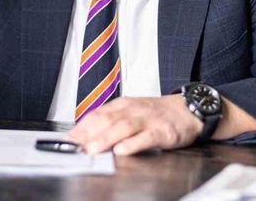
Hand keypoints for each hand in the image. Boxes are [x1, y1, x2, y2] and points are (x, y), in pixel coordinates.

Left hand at [65, 95, 201, 154]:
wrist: (188, 110)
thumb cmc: (156, 114)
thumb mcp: (131, 112)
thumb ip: (110, 123)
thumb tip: (85, 138)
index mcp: (122, 105)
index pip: (97, 115)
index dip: (81, 128)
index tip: (68, 141)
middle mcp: (132, 110)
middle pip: (107, 120)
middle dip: (89, 134)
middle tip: (76, 147)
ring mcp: (148, 120)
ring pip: (124, 127)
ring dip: (106, 138)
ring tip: (93, 150)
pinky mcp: (162, 131)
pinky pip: (147, 137)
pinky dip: (134, 144)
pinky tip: (123, 150)